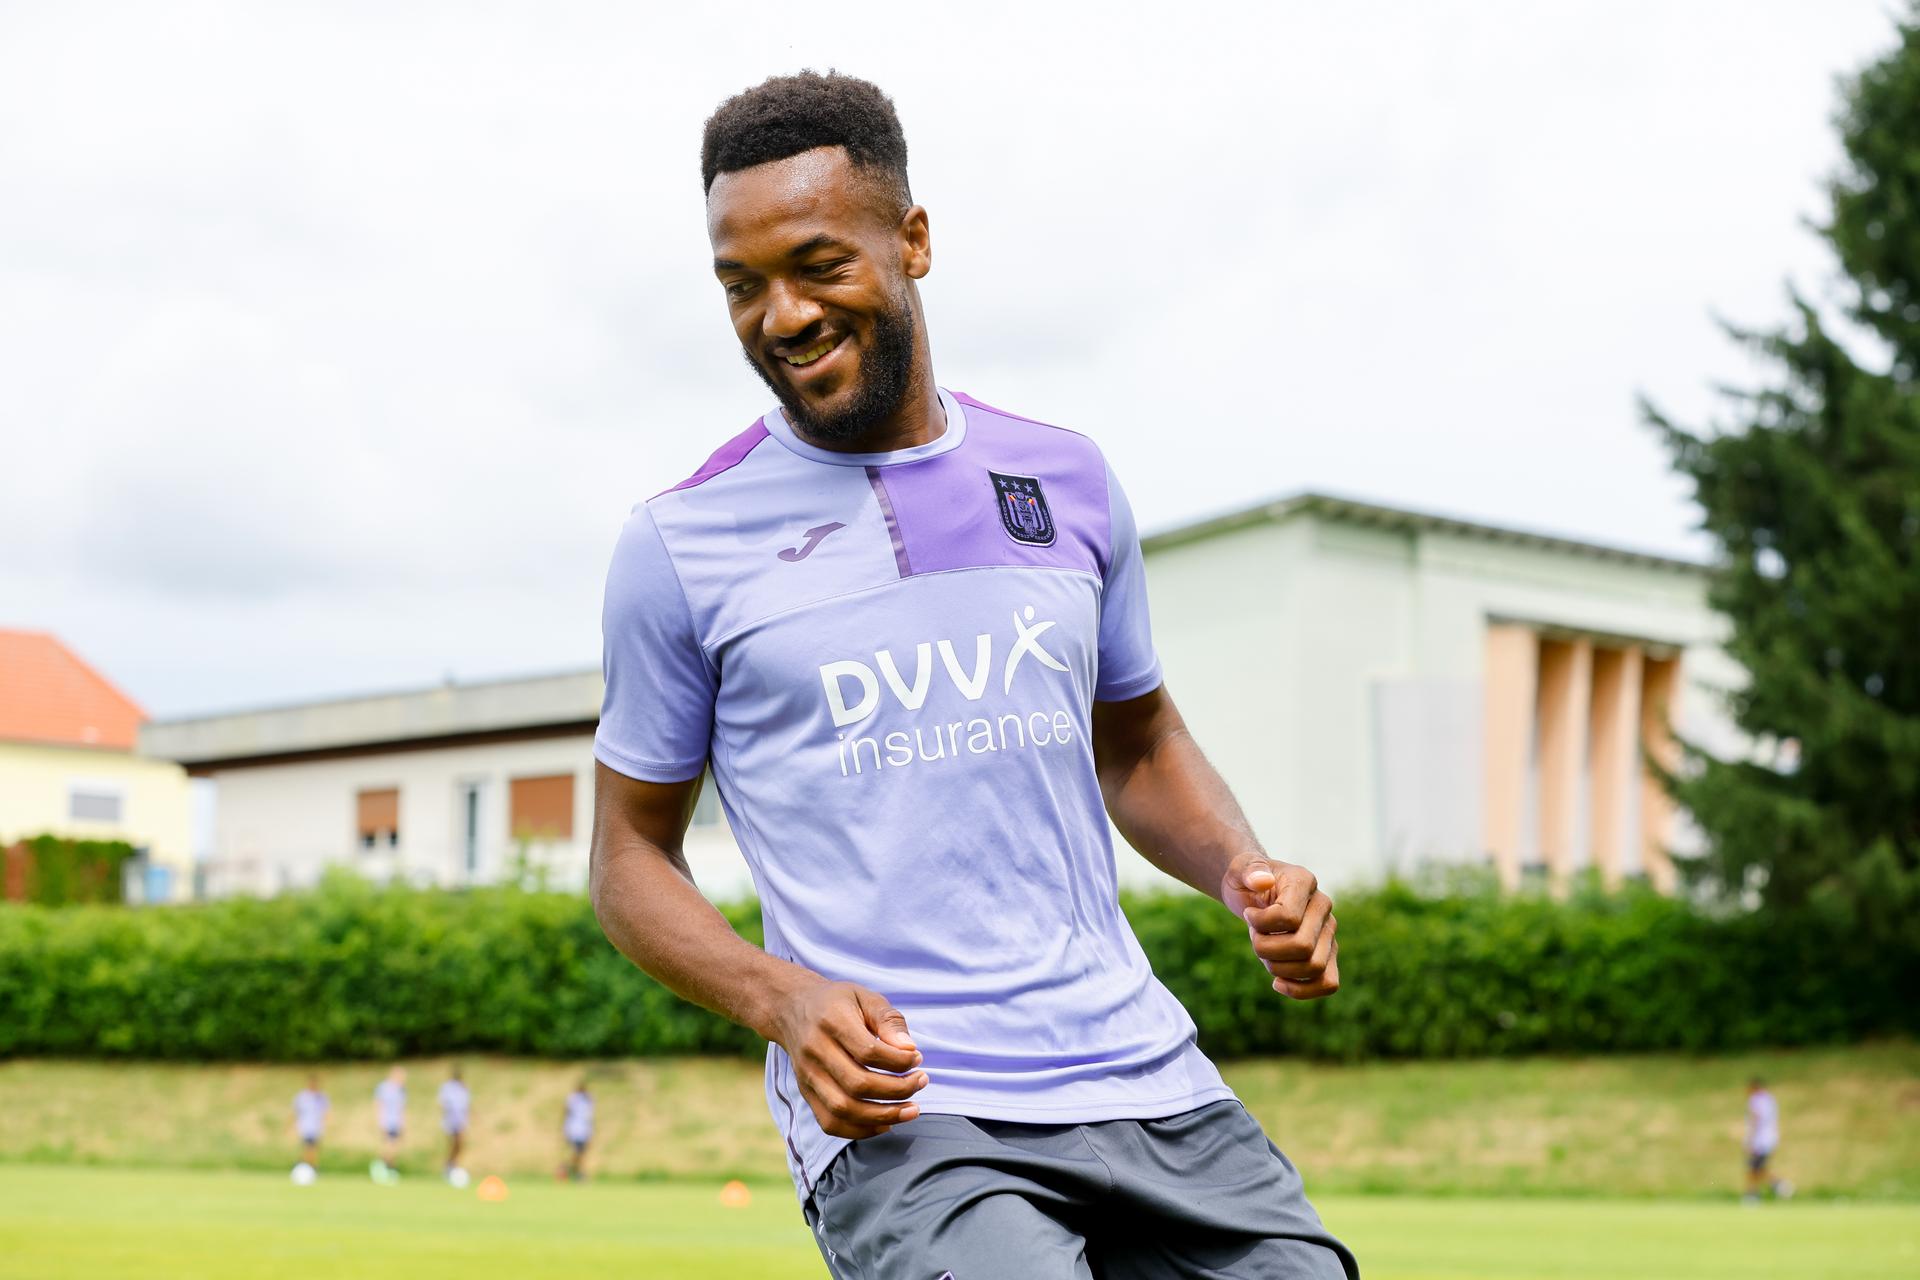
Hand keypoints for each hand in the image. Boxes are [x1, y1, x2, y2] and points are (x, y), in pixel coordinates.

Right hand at [769, 980, 928, 1138]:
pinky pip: (830, 1123)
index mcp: (831, 1021)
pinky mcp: (806, 1093)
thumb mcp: (865, 997)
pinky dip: (860, 1130)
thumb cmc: (837, 1002)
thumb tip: (909, 1049)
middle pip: (857, 1084)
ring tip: (911, 1110)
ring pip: (843, 1109)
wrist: (792, 1009)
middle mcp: (815, 1051)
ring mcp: (807, 1076)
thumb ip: (888, 1020)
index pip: (868, 1052)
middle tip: (921, 1081)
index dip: (898, 1061)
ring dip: (883, 1115)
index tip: (917, 1058)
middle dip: (897, 1090)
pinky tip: (885, 1123)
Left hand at [1221, 853, 1339, 999]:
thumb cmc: (1245, 879)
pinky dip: (1302, 990)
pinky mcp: (1327, 953)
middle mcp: (1323, 906)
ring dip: (1278, 968)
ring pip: (1314, 967)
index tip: (1248, 914)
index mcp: (1304, 882)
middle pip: (1303, 947)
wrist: (1253, 891)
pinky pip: (1328, 982)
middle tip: (1254, 937)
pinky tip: (1277, 983)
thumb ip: (1249, 870)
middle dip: (1267, 949)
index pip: (1288, 917)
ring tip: (1263, 953)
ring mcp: (1328, 931)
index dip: (1261, 924)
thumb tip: (1261, 881)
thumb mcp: (1239, 868)